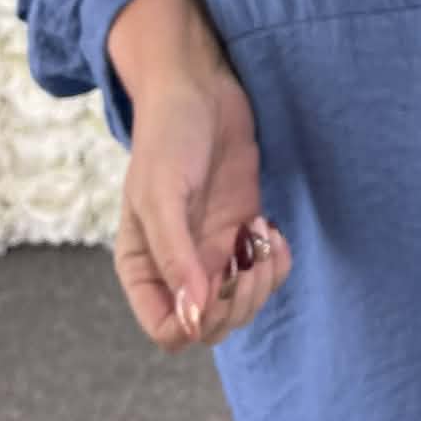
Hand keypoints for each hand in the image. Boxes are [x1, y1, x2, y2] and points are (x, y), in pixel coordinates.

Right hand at [114, 67, 292, 353]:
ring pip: (241, 304)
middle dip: (236, 302)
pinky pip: (265, 273)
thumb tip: (193, 314)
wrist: (200, 91)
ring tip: (262, 238)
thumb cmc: (168, 137)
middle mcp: (178, 267)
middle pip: (211, 326)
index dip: (197, 321)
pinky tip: (273, 230)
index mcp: (144, 266)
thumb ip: (174, 256)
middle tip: (248, 259)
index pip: (167, 329)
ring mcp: (213, 251)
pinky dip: (276, 262)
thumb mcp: (161, 194)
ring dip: (260, 282)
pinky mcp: (243, 232)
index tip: (218, 282)